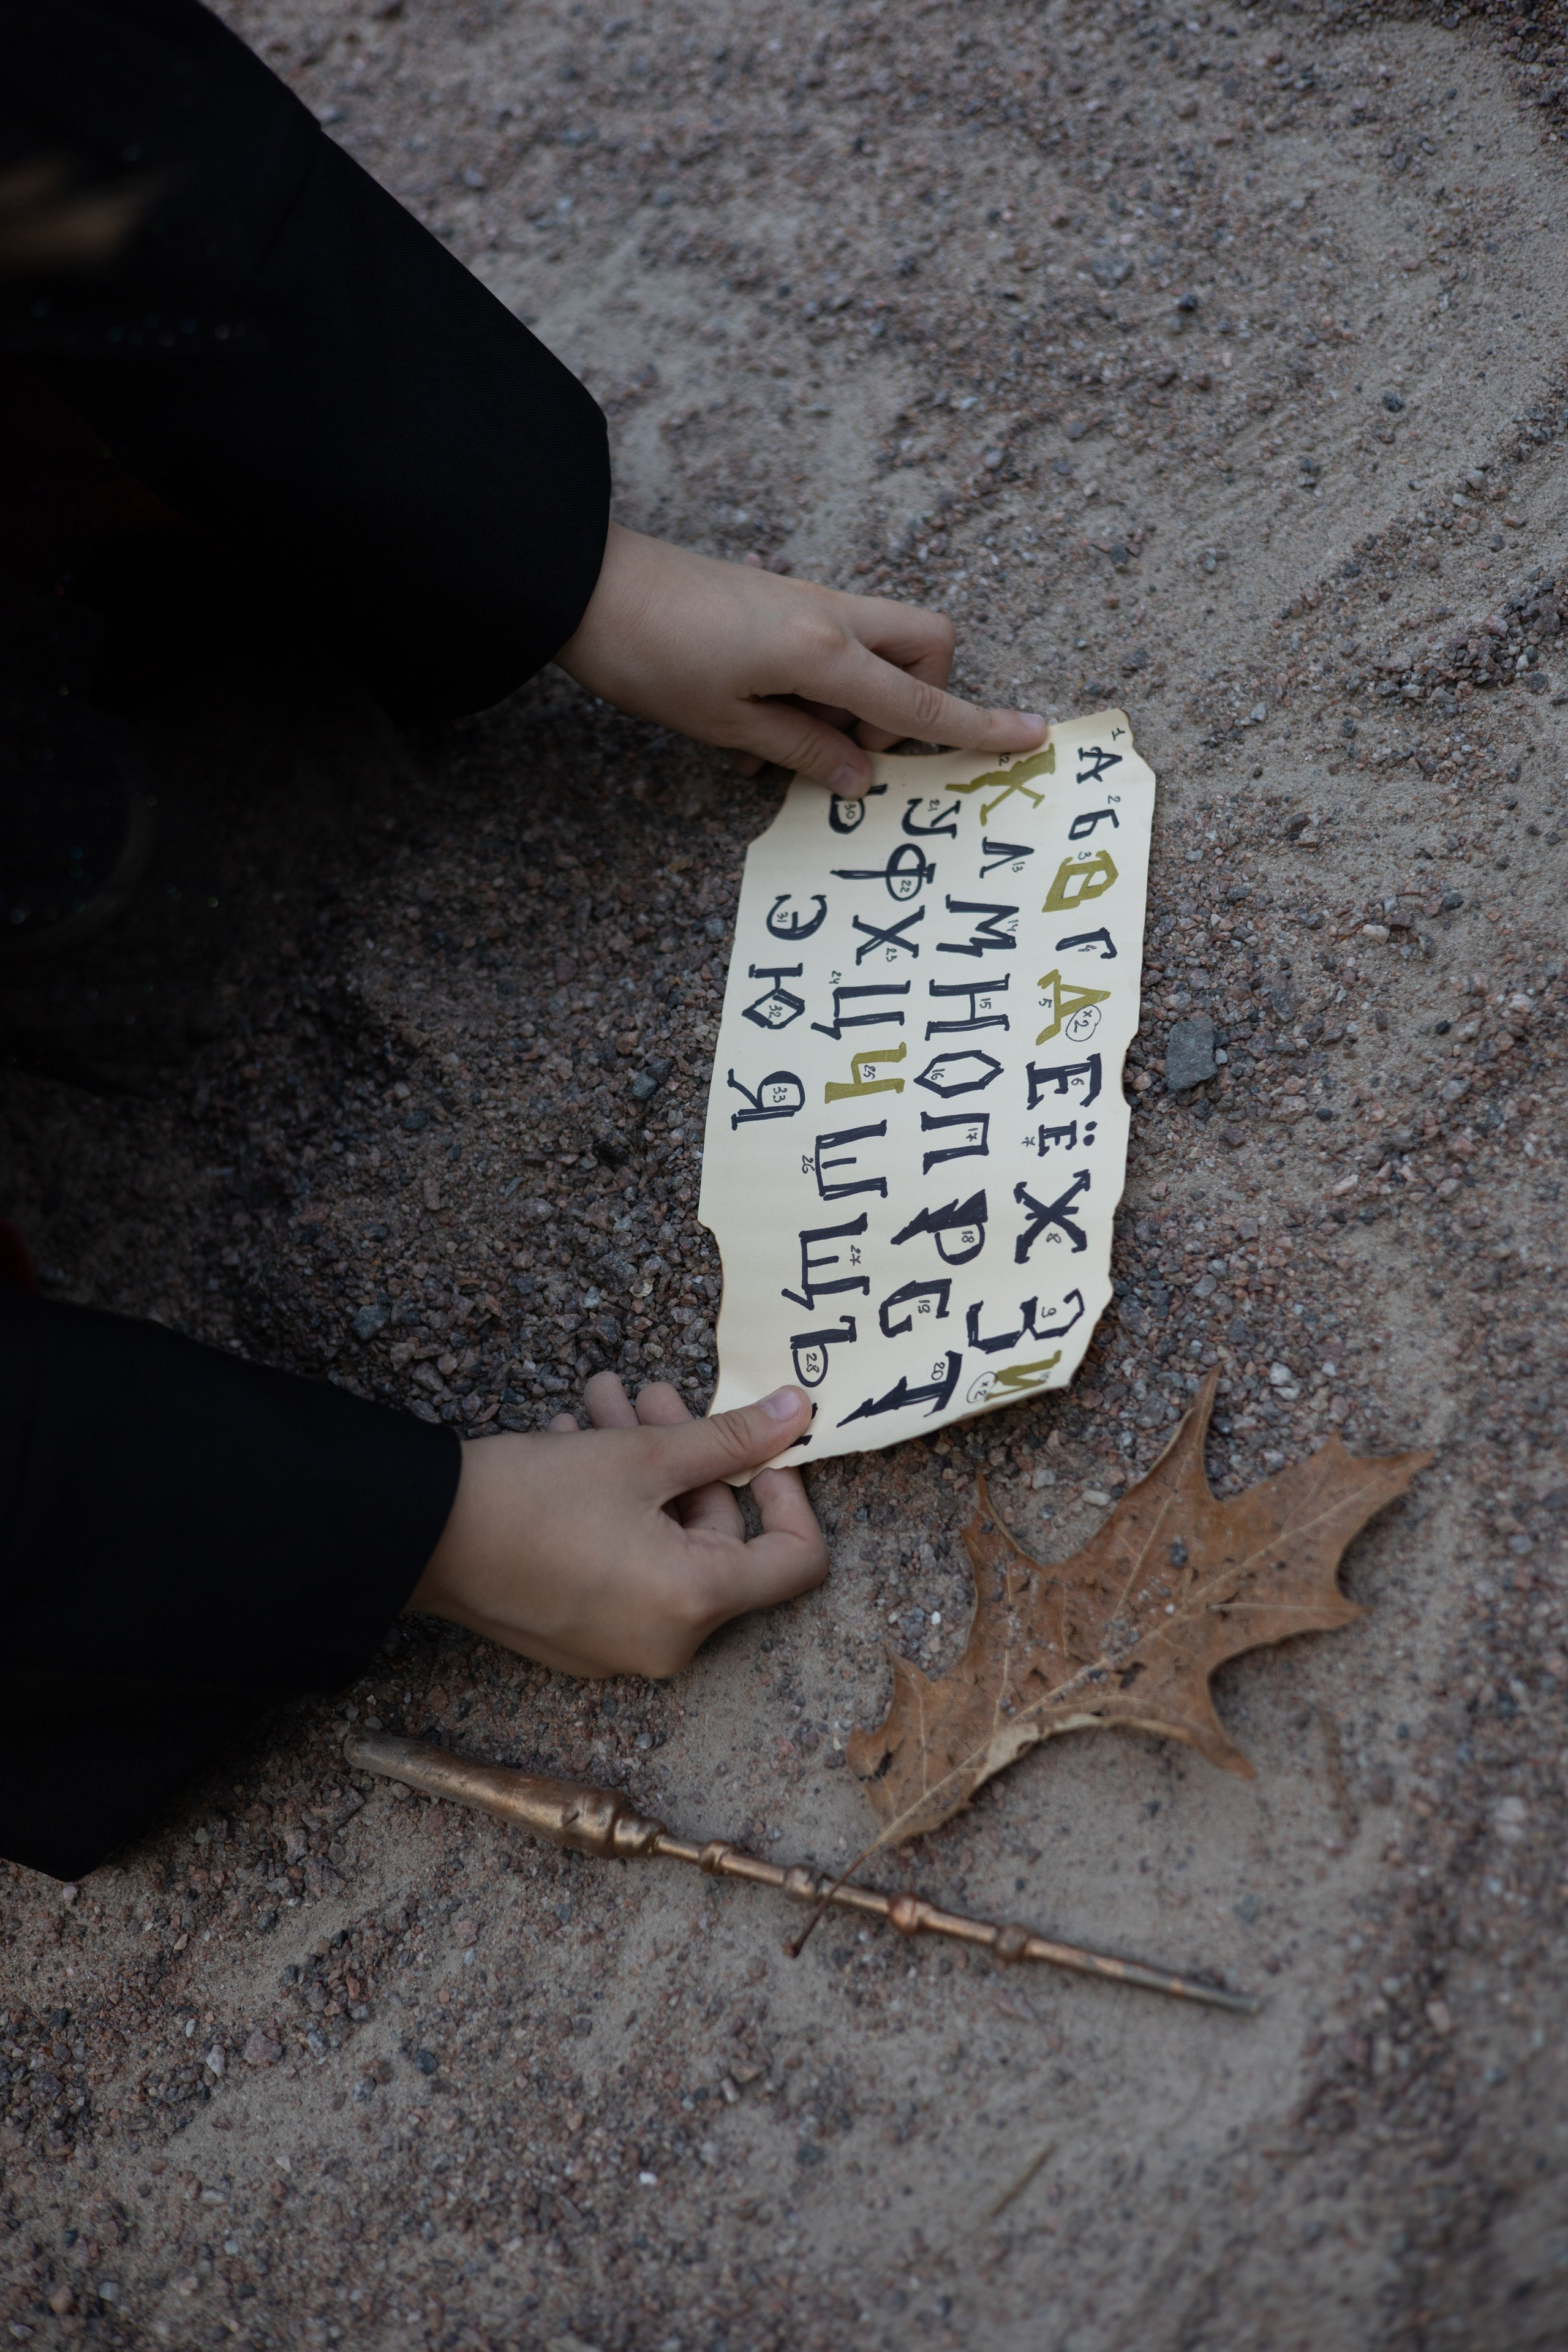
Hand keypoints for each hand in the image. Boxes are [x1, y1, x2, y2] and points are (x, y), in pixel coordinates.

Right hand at [404, 1373, 825, 1679]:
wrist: (420, 1537)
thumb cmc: (533, 1498)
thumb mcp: (643, 1454)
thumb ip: (732, 1437)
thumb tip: (801, 1412)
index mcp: (695, 1604)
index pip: (797, 1560)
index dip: (790, 1494)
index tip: (761, 1447)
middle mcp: (666, 1642)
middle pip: (720, 1540)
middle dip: (693, 1456)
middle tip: (654, 1393)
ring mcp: (619, 1646)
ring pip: (667, 1542)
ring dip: (646, 1466)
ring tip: (604, 1400)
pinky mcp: (580, 1637)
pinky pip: (628, 1568)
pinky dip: (618, 1508)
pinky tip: (575, 1442)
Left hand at [556, 522, 1044, 793]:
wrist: (586, 584)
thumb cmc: (649, 656)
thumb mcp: (725, 726)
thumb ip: (802, 751)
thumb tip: (858, 780)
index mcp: (824, 652)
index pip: (920, 702)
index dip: (976, 726)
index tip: (1032, 737)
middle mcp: (832, 616)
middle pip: (927, 646)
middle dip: (921, 697)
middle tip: (850, 747)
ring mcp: (809, 601)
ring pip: (882, 645)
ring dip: (859, 701)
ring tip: (783, 744)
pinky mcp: (783, 600)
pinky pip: (835, 645)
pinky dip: (821, 687)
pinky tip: (758, 723)